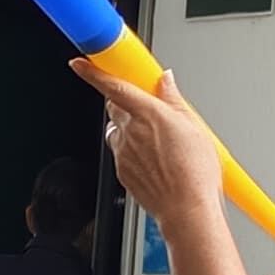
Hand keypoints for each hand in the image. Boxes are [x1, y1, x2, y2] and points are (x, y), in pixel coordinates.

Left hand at [76, 61, 225, 233]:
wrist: (186, 209)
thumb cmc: (194, 172)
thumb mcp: (194, 126)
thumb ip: (174, 99)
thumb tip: (166, 80)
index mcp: (147, 113)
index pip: (113, 86)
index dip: (92, 73)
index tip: (80, 64)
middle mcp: (129, 131)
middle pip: (114, 106)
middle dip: (126, 103)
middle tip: (148, 108)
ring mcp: (122, 153)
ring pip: (117, 131)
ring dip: (129, 129)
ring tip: (156, 142)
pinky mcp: (121, 172)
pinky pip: (121, 154)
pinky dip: (132, 152)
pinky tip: (155, 161)